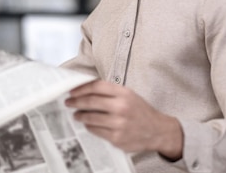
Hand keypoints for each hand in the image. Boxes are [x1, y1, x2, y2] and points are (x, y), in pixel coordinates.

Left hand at [65, 80, 182, 159]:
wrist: (157, 130)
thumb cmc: (141, 111)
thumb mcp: (129, 95)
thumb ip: (111, 92)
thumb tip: (86, 89)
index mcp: (124, 93)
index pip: (97, 86)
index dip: (81, 88)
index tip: (72, 90)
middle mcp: (121, 107)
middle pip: (91, 102)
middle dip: (76, 102)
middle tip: (68, 102)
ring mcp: (118, 124)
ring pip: (91, 118)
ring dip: (80, 115)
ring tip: (76, 114)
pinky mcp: (116, 138)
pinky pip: (96, 130)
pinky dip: (89, 126)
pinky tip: (88, 123)